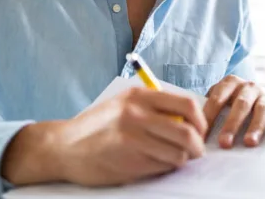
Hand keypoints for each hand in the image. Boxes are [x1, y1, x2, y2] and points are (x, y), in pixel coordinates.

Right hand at [1, 87, 207, 186]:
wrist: (64, 147)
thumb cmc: (96, 127)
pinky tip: (154, 164)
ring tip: (173, 158)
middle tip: (195, 151)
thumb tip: (188, 120)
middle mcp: (137, 114)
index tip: (200, 130)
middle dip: (197, 146)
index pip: (186, 104)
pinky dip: (165, 168)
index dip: (201, 120)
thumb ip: (152, 108)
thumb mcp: (123, 105)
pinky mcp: (129, 160)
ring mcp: (133, 138)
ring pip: (178, 153)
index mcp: (139, 96)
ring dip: (181, 160)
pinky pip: (162, 167)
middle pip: (188, 132)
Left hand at [203, 75, 264, 148]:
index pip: (217, 99)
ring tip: (250, 143)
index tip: (202, 136)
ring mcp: (264, 95)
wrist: (249, 91)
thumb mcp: (217, 98)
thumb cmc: (228, 100)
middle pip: (240, 105)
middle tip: (224, 143)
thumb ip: (207, 109)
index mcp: (229, 82)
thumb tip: (192, 131)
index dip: (209, 117)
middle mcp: (248, 86)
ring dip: (255, 127)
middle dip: (231, 125)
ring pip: (261, 110)